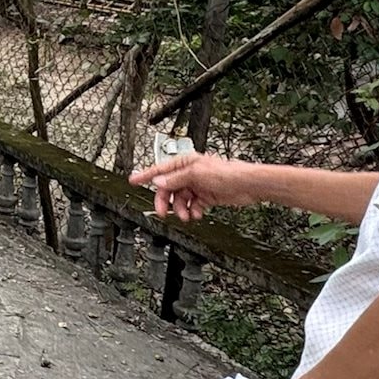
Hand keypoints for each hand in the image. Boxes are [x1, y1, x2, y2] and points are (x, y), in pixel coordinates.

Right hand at [129, 151, 255, 221]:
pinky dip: (193, 211)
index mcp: (184, 163)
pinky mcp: (205, 196)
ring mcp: (197, 185)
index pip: (159, 170)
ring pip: (180, 200)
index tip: (132, 181)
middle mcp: (189, 173)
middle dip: (166, 201)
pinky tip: (197, 214)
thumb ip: (175, 179)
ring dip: (181, 209)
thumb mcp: (195, 174)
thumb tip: (158, 182)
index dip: (145, 176)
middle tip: (163, 212)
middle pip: (168, 189)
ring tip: (186, 216)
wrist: (246, 185)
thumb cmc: (226, 173)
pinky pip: (192, 206)